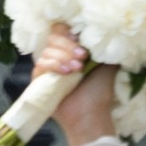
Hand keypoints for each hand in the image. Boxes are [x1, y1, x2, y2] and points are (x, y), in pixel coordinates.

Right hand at [37, 23, 119, 145]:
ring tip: (77, 70)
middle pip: (52, 37)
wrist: (91, 115)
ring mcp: (48, 69)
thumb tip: (106, 34)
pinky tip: (66, 73)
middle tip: (82, 57)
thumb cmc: (99, 93)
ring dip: (63, 57)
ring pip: (47, 51)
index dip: (67, 32)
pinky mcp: (39, 81)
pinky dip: (54, 66)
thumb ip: (103, 49)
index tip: (80, 40)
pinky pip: (40, 65)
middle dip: (68, 45)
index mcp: (71, 51)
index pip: (61, 30)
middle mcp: (58, 57)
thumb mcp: (106, 66)